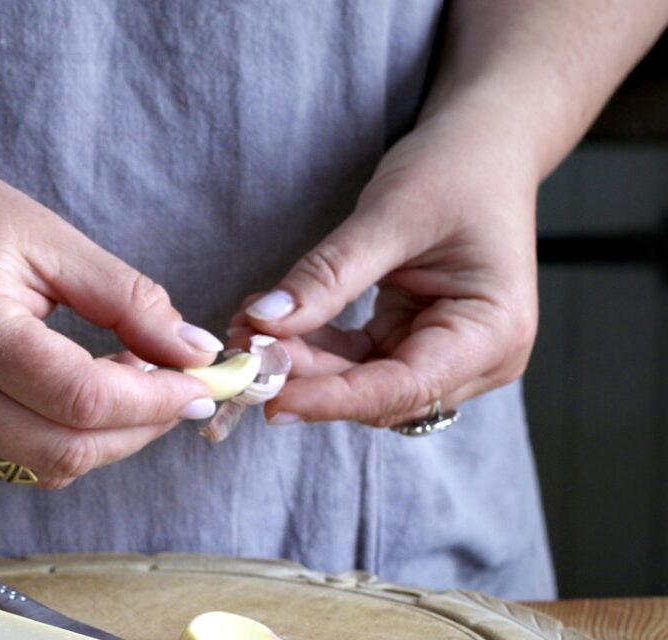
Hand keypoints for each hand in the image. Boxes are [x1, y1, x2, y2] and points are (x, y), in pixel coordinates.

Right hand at [0, 152, 218, 486]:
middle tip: (178, 391)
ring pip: (45, 469)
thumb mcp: (49, 239)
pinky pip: (14, 463)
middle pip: (69, 452)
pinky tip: (82, 402)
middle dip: (140, 429)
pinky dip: (64, 444)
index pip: (84, 400)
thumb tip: (193, 352)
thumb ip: (128, 301)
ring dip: (106, 442)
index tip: (200, 384)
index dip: (156, 401)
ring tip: (131, 389)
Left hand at [233, 111, 539, 427]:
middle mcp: (478, 358)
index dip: (334, 398)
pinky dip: (313, 349)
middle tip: (244, 356)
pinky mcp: (413, 345)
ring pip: (360, 384)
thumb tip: (266, 321)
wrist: (483, 144)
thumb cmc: (460, 167)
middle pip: (379, 394)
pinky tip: (270, 327)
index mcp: (494, 332)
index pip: (404, 386)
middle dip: (309, 378)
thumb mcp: (391, 214)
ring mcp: (446, 356)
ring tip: (248, 334)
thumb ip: (329, 276)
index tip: (273, 398)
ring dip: (302, 365)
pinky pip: (355, 363)